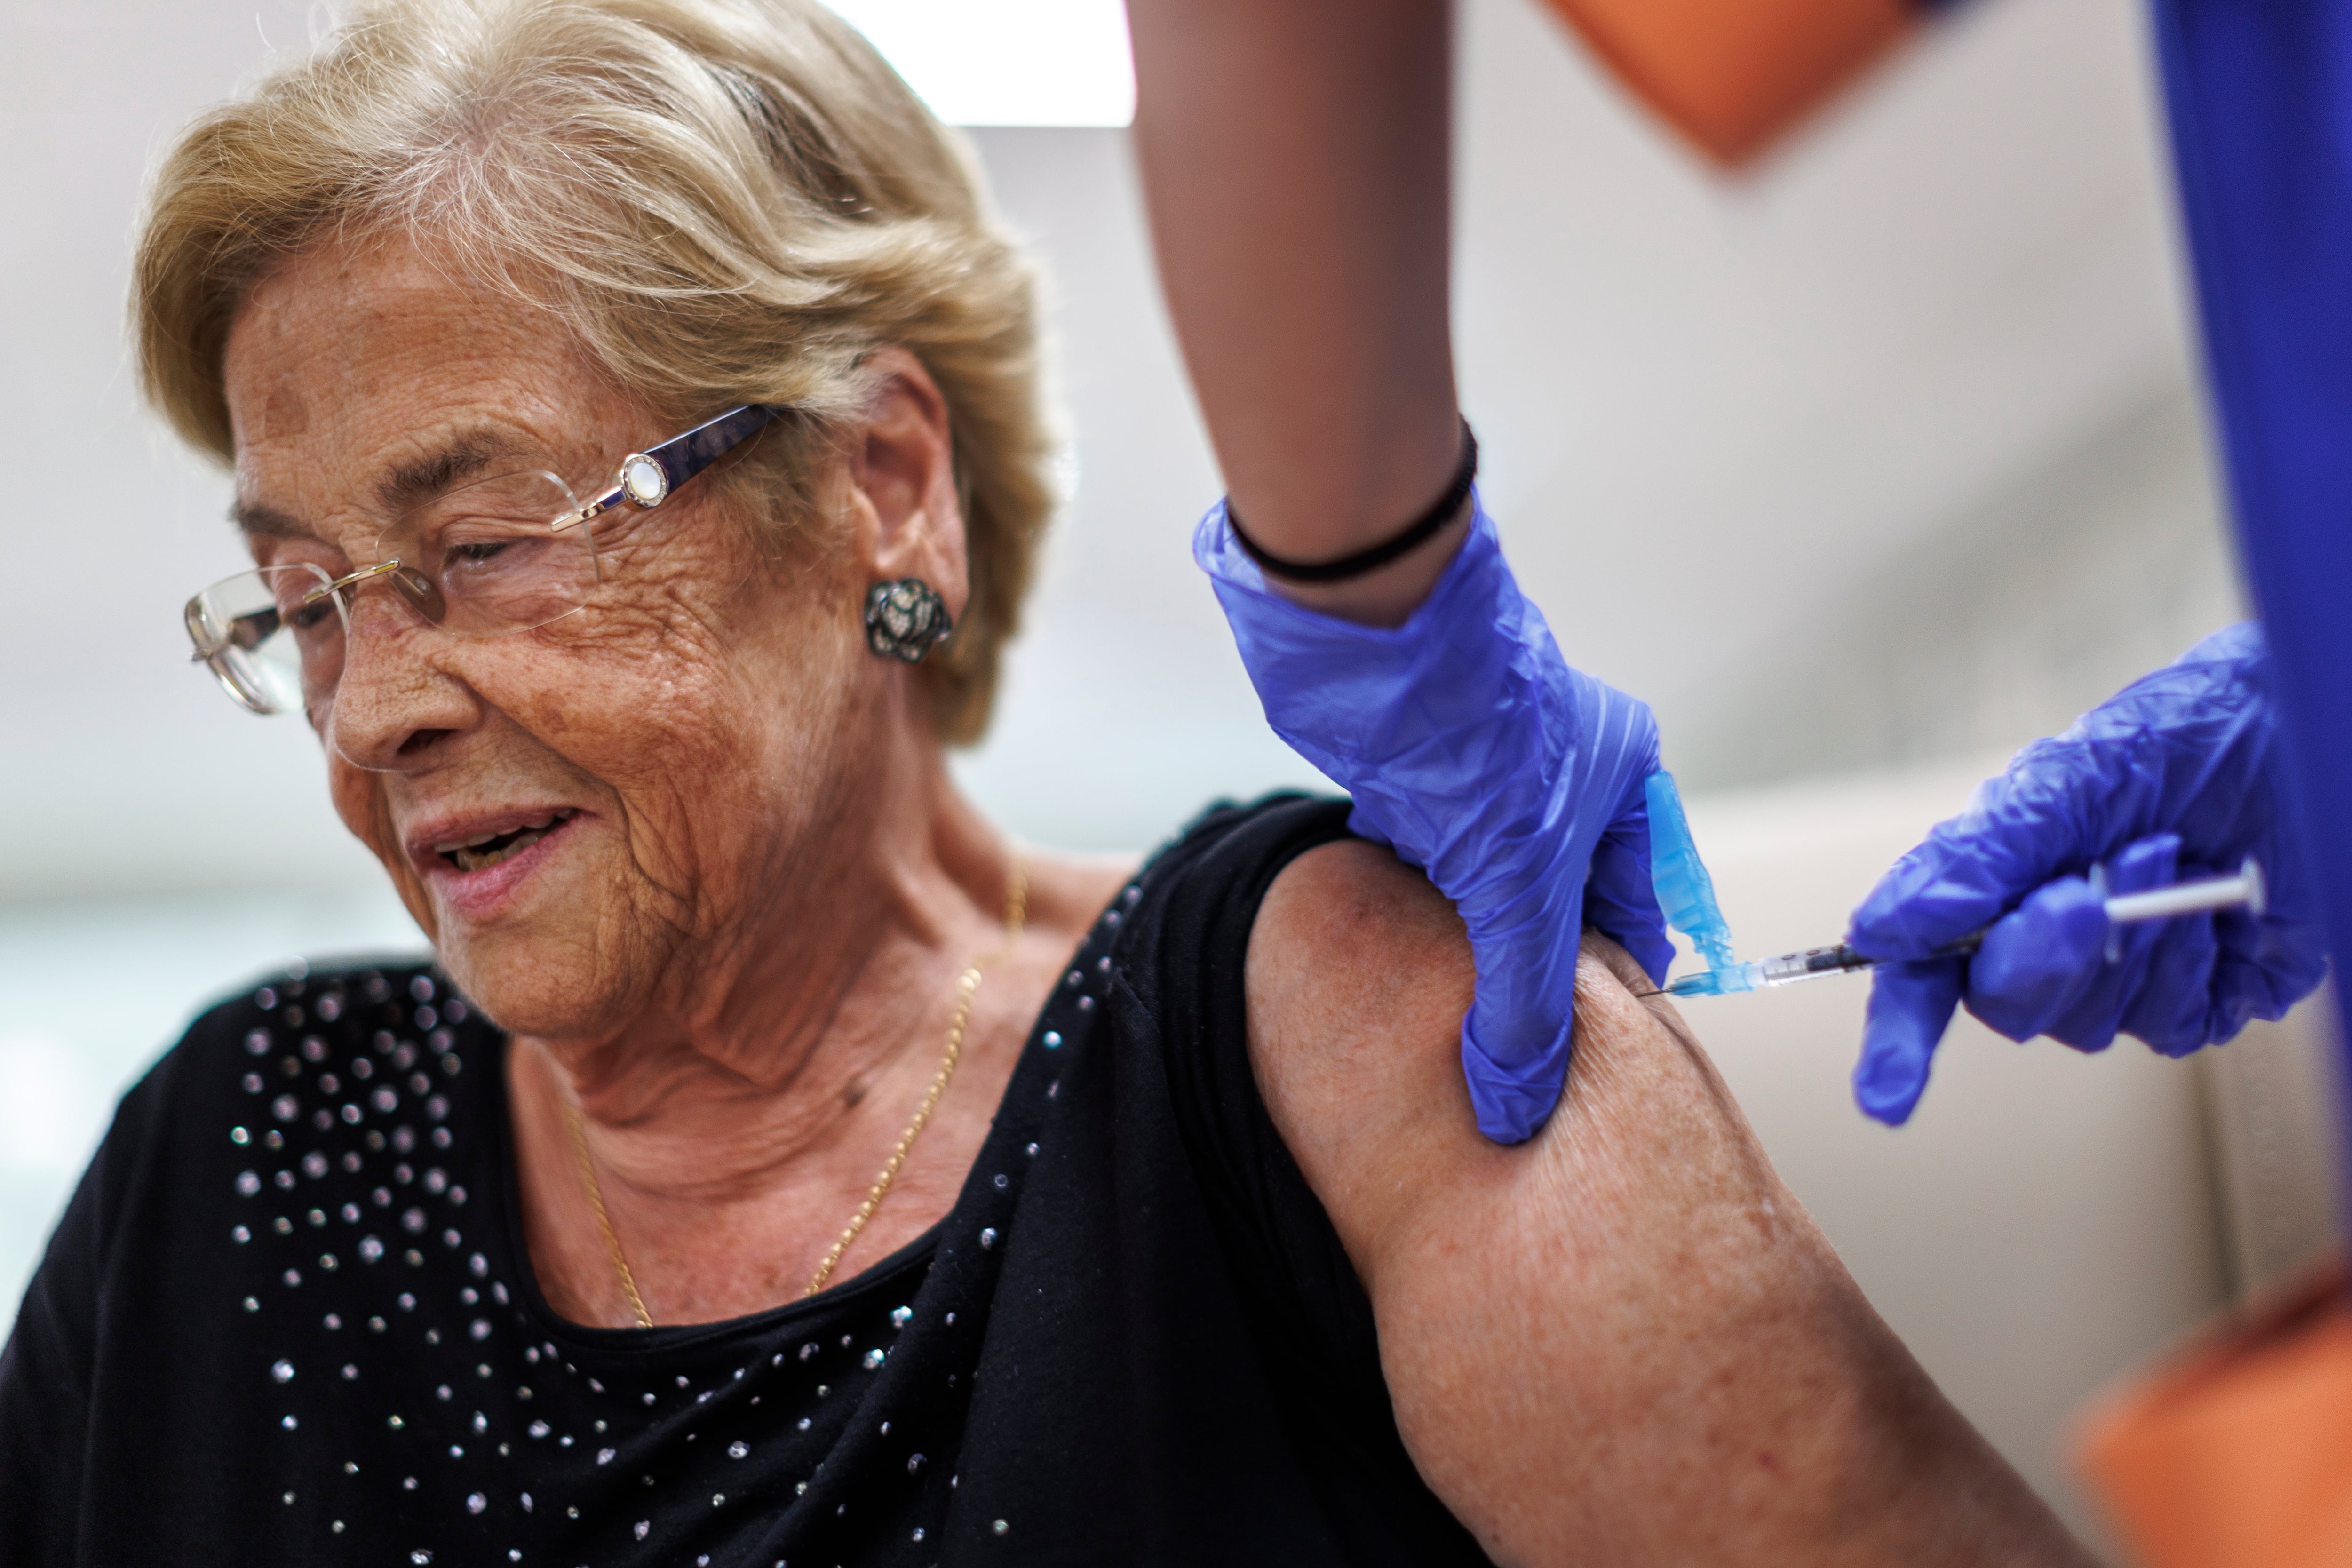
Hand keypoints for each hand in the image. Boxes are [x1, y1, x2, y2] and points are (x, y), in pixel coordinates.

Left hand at [1200, 496, 1672, 1143]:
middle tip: (1516, 1043)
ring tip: (1458, 1008)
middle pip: (1566, 897)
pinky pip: (1433, 856)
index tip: (1598, 1052)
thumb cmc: (1474, 736)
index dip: (1625, 980)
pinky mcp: (1423, 771)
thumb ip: (1524, 1001)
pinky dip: (1422, 897)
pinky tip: (1401, 944)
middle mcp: (1568, 771)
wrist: (1372, 640)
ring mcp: (1493, 769)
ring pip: (1494, 879)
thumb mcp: (1517, 887)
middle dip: (1539, 964)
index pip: (1647, 903)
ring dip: (1473, 934)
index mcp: (1628, 780)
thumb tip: (1517, 1102)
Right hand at [1847, 624, 2326, 1124]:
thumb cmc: (2188, 734)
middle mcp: (2054, 938)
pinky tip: (2207, 903)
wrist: (2303, 732)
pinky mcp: (2202, 997)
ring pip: (2085, 1024)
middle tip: (2080, 894)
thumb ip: (1974, 858)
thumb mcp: (2065, 778)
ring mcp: (2128, 974)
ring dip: (2123, 943)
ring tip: (2166, 855)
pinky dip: (2183, 963)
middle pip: (2005, 1005)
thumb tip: (1881, 929)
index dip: (1901, 1036)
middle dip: (2036, 956)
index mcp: (1999, 884)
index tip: (1884, 1095)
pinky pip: (2168, 1026)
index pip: (1927, 974)